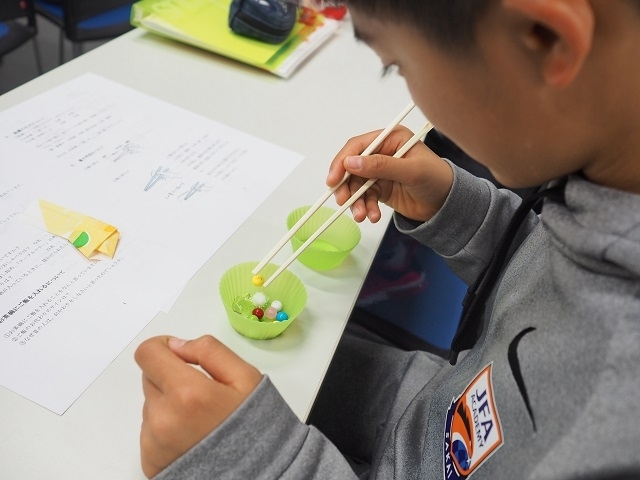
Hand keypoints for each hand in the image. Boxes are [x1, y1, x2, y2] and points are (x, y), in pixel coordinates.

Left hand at [134, 335, 262, 477]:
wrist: (254, 474)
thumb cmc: (255, 429)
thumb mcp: (246, 378)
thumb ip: (210, 351)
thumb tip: (178, 345)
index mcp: (187, 393)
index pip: (148, 353)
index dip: (162, 347)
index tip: (178, 354)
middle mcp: (163, 418)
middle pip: (149, 377)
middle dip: (171, 376)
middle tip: (201, 392)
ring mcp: (153, 442)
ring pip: (151, 404)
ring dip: (170, 403)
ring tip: (201, 419)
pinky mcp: (150, 460)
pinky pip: (150, 430)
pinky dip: (167, 428)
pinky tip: (193, 436)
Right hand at [326, 126, 453, 222]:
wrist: (448, 205)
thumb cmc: (437, 180)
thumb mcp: (411, 171)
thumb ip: (381, 166)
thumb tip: (351, 163)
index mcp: (390, 139)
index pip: (358, 146)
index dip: (342, 161)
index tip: (334, 180)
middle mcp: (382, 152)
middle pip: (352, 167)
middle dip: (347, 186)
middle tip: (343, 201)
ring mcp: (380, 171)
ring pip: (356, 185)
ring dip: (356, 201)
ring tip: (363, 216)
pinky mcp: (380, 188)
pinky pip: (365, 197)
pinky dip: (366, 207)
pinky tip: (372, 216)